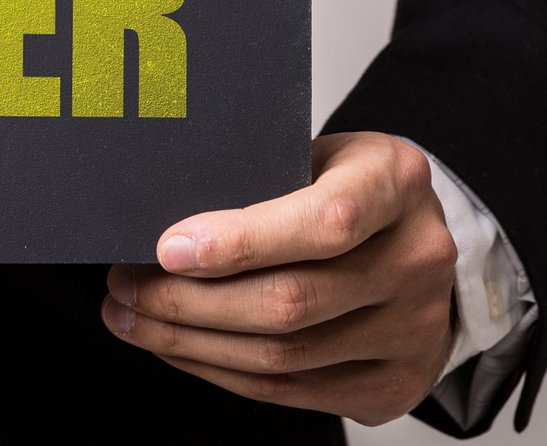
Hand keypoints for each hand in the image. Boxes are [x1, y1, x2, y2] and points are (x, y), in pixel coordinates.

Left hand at [101, 132, 458, 426]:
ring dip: (192, 342)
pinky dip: (222, 371)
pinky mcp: (394, 382)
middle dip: (189, 301)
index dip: (241, 242)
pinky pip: (292, 391)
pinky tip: (182, 347)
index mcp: (397, 182)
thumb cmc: (354, 188)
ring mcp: (413, 329)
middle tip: (126, 287)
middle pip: (291, 300)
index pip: (325, 221)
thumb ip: (263, 178)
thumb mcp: (320, 154)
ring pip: (284, 355)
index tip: (168, 248)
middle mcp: (416, 258)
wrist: (419, 241)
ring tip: (135, 318)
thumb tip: (163, 218)